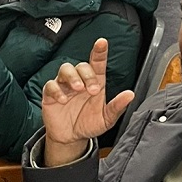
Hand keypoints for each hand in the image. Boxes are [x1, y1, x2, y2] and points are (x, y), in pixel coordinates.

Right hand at [41, 39, 134, 166]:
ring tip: (77, 88)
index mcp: (95, 82)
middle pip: (81, 66)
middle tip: (91, 90)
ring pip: (65, 68)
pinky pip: (51, 85)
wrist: (71, 138)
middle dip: (87, 75)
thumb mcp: (106, 118)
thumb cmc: (89, 123)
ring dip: (72, 76)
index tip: (102, 42)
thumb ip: (117, 106)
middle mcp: (80, 80)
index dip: (99, 51)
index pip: (97, 62)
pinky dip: (57, 90)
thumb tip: (130, 95)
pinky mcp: (51, 94)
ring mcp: (64, 86)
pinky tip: (63, 100)